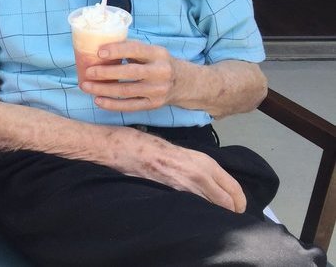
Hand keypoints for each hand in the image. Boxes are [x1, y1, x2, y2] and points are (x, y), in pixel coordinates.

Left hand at [79, 39, 183, 111]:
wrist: (183, 83)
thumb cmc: (158, 63)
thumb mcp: (151, 51)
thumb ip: (131, 49)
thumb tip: (98, 46)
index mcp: (158, 54)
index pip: (136, 49)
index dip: (117, 50)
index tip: (98, 51)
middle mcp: (160, 72)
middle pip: (130, 72)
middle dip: (106, 73)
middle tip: (88, 72)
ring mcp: (158, 90)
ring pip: (126, 91)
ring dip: (103, 89)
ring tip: (86, 86)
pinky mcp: (154, 104)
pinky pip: (130, 106)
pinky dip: (112, 104)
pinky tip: (98, 100)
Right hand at [116, 128, 246, 212]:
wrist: (126, 148)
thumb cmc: (150, 146)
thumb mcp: (181, 153)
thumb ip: (196, 167)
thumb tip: (210, 183)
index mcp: (204, 161)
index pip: (233, 187)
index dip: (239, 201)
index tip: (239, 208)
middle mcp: (200, 173)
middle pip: (227, 202)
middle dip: (231, 211)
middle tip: (229, 217)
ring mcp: (186, 185)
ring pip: (212, 206)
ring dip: (216, 213)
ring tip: (215, 217)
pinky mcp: (173, 192)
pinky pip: (194, 207)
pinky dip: (199, 212)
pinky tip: (196, 213)